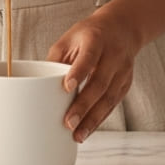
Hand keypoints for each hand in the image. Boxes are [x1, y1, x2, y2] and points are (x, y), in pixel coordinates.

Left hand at [46, 8, 142, 142]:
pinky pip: (113, 105)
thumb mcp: (70, 38)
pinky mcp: (125, 84)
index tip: (66, 88)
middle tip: (68, 122)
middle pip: (99, 83)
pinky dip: (99, 119)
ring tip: (77, 135)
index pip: (89, 57)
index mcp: (96, 39)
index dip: (79, 72)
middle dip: (84, 105)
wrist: (122, 29)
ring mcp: (122, 71)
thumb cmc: (90, 34)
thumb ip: (57, 59)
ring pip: (108, 98)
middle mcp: (113, 55)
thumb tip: (39, 84)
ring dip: (92, 119)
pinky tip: (88, 130)